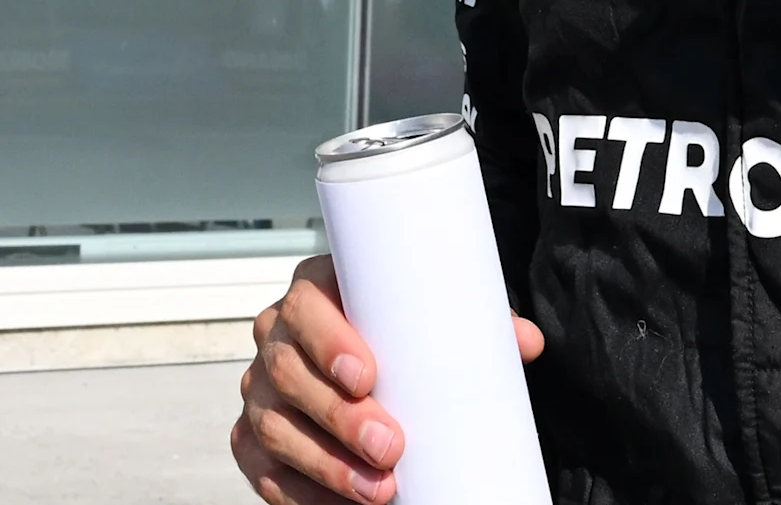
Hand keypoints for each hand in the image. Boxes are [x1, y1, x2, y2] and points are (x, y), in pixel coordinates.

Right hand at [232, 255, 545, 504]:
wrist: (370, 365)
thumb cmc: (402, 336)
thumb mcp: (434, 320)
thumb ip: (476, 325)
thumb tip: (526, 342)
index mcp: (316, 295)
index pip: (306, 306)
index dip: (328, 340)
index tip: (367, 374)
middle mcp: (277, 340)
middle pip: (290, 374)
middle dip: (340, 416)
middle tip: (391, 446)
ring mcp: (260, 393)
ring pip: (277, 429)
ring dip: (328, 465)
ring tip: (379, 489)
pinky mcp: (254, 442)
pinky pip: (265, 472)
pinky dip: (302, 495)